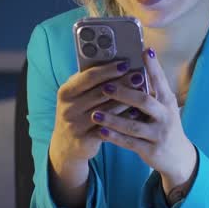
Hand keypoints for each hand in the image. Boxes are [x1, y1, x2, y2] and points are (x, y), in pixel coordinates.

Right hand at [48, 60, 133, 206]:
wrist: (66, 145)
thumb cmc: (78, 112)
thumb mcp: (77, 96)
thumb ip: (91, 82)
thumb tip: (117, 64)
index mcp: (66, 92)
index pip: (88, 76)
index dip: (108, 69)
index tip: (125, 63)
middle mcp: (68, 108)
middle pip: (100, 93)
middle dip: (122, 83)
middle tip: (139, 76)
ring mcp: (75, 125)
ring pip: (107, 111)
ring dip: (126, 101)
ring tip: (143, 93)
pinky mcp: (85, 140)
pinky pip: (109, 128)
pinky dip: (123, 120)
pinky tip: (136, 113)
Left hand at [93, 48, 196, 201]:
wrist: (177, 156)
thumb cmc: (164, 124)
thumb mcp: (163, 106)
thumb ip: (150, 90)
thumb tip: (133, 67)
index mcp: (167, 101)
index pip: (160, 80)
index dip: (153, 66)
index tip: (144, 50)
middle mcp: (165, 116)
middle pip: (144, 102)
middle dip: (124, 94)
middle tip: (105, 87)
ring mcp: (159, 134)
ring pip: (133, 125)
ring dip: (113, 119)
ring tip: (95, 113)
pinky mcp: (151, 150)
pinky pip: (130, 143)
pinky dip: (114, 137)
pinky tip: (101, 131)